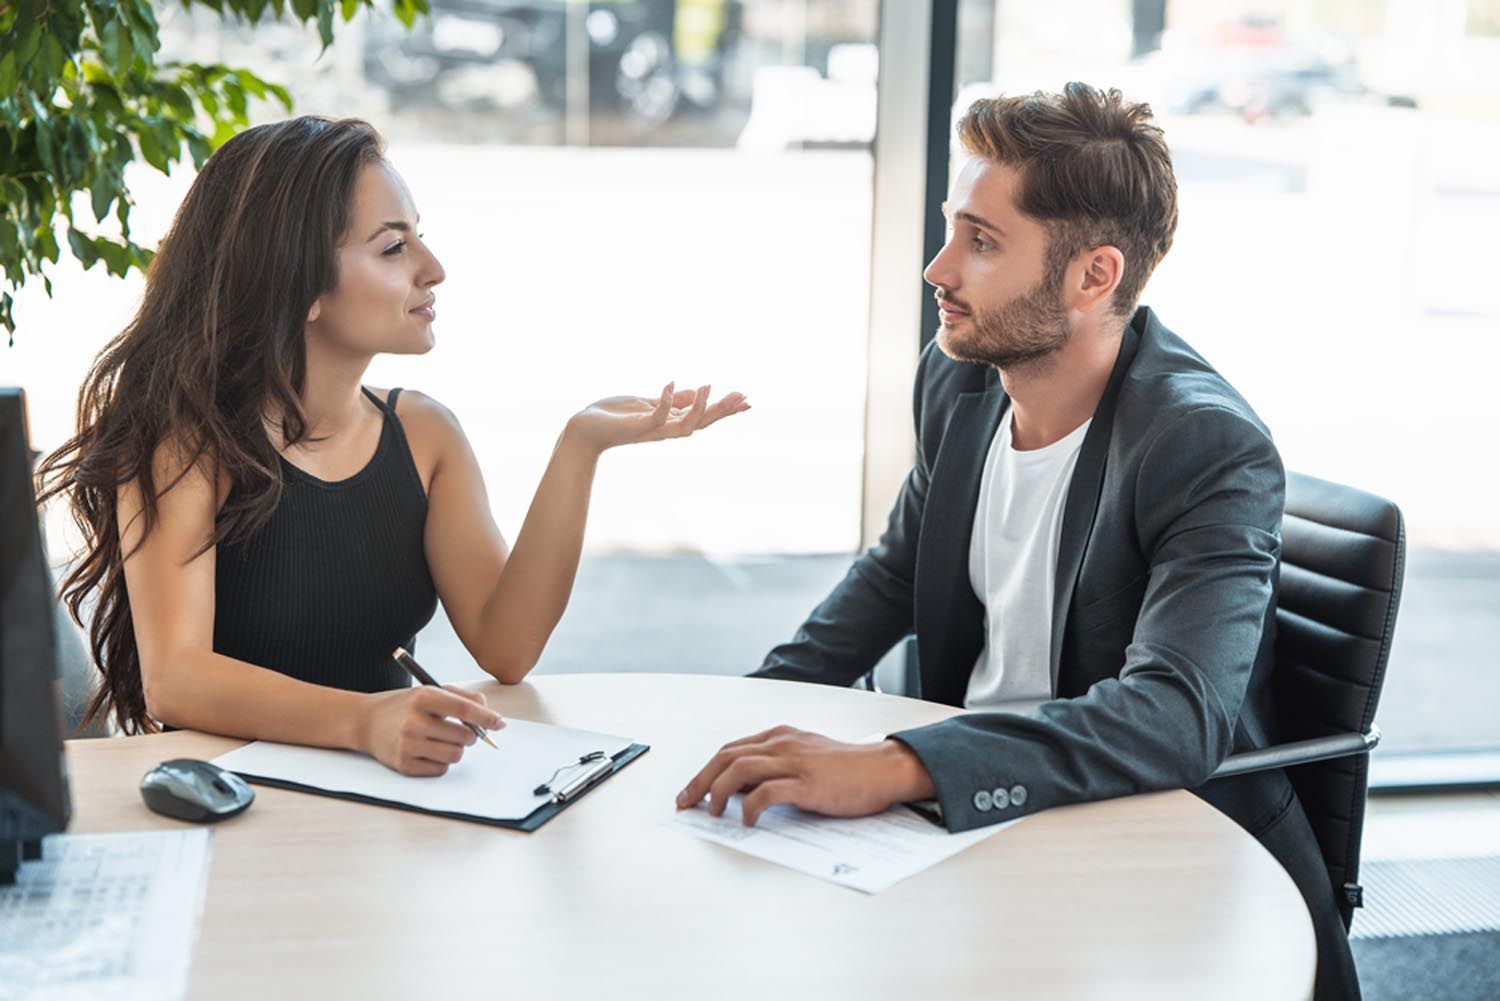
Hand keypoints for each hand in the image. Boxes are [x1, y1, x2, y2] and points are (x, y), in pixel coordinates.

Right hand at [357, 685, 504, 776]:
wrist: (366, 722)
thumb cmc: (406, 706)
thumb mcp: (430, 691)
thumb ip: (463, 698)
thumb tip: (490, 715)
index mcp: (423, 697)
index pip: (464, 710)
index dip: (487, 717)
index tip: (500, 724)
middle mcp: (414, 721)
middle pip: (465, 736)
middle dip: (470, 735)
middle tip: (459, 730)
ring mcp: (407, 745)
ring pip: (456, 755)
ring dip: (456, 749)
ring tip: (442, 739)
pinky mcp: (403, 764)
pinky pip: (441, 769)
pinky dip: (441, 761)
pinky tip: (428, 750)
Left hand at [565, 383, 748, 453]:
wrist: (584, 430)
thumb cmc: (614, 417)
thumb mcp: (647, 403)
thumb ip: (672, 402)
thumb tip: (696, 392)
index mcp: (670, 422)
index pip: (704, 417)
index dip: (725, 410)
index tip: (746, 400)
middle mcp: (666, 429)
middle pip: (702, 423)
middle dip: (722, 411)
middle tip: (742, 396)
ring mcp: (653, 430)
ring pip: (686, 425)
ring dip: (700, 407)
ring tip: (709, 385)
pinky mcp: (637, 427)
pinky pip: (656, 417)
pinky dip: (666, 401)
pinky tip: (671, 383)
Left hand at [674, 725, 935, 825]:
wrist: (883, 769)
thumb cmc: (846, 769)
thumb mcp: (803, 758)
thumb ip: (773, 767)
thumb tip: (739, 790)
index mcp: (780, 736)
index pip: (730, 750)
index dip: (705, 770)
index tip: (690, 791)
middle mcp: (783, 744)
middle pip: (727, 757)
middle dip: (700, 781)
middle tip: (685, 803)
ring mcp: (795, 762)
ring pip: (740, 770)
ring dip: (718, 792)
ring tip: (713, 812)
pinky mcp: (808, 784)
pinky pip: (768, 792)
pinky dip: (751, 808)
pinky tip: (748, 822)